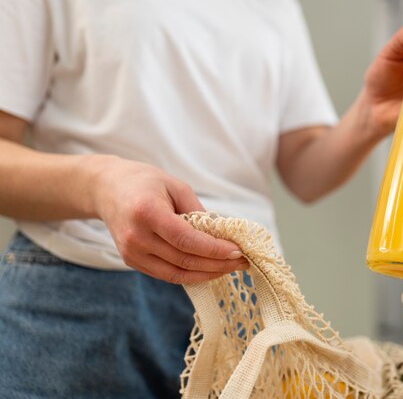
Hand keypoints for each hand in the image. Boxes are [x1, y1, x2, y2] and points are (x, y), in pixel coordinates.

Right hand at [91, 156, 248, 283]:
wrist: (106, 189)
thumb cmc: (145, 182)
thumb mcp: (176, 185)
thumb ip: (198, 211)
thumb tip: (222, 236)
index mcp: (147, 212)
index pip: (187, 240)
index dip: (215, 250)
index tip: (238, 251)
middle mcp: (137, 237)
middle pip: (184, 260)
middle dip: (218, 264)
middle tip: (242, 262)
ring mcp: (131, 252)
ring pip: (177, 273)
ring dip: (207, 274)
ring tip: (230, 268)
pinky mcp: (131, 261)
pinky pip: (166, 274)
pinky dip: (191, 274)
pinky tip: (209, 269)